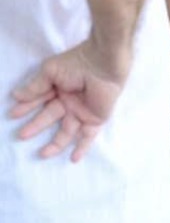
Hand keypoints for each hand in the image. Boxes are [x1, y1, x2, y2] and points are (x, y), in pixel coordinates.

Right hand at [9, 38, 127, 161]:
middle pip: (50, 117)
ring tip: (42, 154)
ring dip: (55, 144)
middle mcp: (70, 101)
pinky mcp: (96, 118)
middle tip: (21, 135)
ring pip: (67, 132)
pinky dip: (82, 147)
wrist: (104, 63)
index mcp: (59, 88)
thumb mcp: (50, 72)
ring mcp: (83, 111)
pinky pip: (89, 135)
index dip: (26, 107)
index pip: (40, 100)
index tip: (13, 115)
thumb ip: (35, 87)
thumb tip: (16, 95)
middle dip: (35, 126)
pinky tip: (74, 159)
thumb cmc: (77, 63)